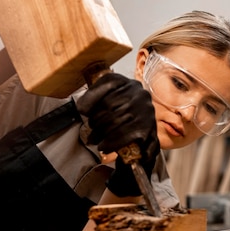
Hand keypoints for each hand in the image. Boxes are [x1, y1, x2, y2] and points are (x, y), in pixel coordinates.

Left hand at [77, 72, 159, 196]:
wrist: (142, 142)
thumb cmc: (122, 119)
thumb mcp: (108, 102)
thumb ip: (94, 98)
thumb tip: (82, 108)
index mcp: (129, 83)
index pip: (109, 83)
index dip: (92, 97)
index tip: (82, 110)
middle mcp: (140, 93)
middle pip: (110, 105)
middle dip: (96, 121)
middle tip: (91, 132)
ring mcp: (145, 110)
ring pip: (116, 121)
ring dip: (101, 133)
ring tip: (94, 140)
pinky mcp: (148, 127)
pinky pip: (124, 135)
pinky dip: (111, 143)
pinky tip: (104, 147)